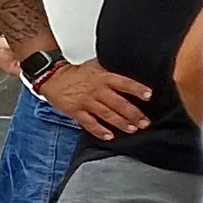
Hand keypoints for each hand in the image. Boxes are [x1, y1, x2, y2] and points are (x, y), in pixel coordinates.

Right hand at [35, 59, 151, 138]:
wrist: (53, 77)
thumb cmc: (77, 73)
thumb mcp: (96, 65)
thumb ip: (112, 71)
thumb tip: (132, 71)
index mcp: (103, 77)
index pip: (124, 83)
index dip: (137, 89)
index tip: (149, 96)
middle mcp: (96, 90)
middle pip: (118, 103)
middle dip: (133, 114)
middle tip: (145, 122)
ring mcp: (86, 102)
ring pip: (106, 114)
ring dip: (120, 122)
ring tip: (132, 129)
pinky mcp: (76, 111)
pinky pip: (89, 123)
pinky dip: (99, 130)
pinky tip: (109, 136)